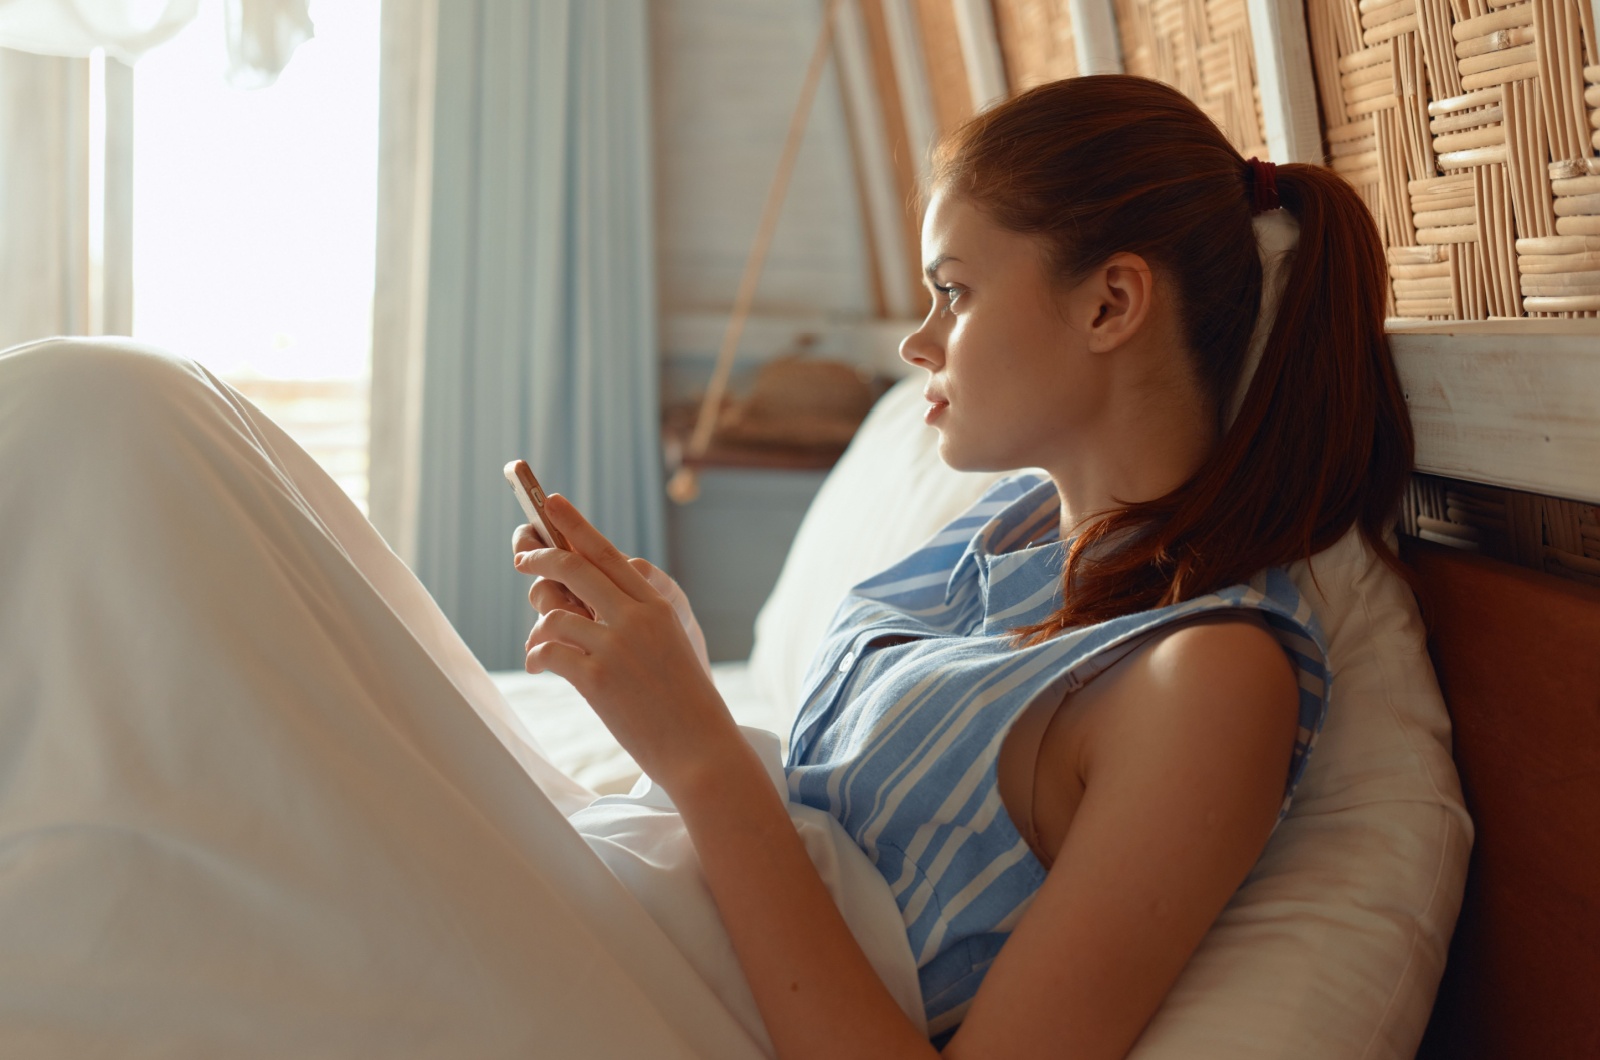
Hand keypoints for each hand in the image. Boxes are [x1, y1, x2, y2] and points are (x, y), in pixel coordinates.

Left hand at [513, 494, 739, 790]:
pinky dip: (537, 655)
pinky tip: (539, 665)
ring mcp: (616, 646)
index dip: (575, 525)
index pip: (608, 553)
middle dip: (540, 557)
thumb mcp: (669, 648)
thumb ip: (633, 621)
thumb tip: (577, 605)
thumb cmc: (683, 704)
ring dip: (538, 626)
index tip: (551, 505)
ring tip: (539, 647)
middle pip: (574, 567)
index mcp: (656, 606)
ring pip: (554, 613)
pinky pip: (548, 650)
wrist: (702, 750)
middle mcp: (636, 617)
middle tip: (522, 558)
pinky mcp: (597, 678)